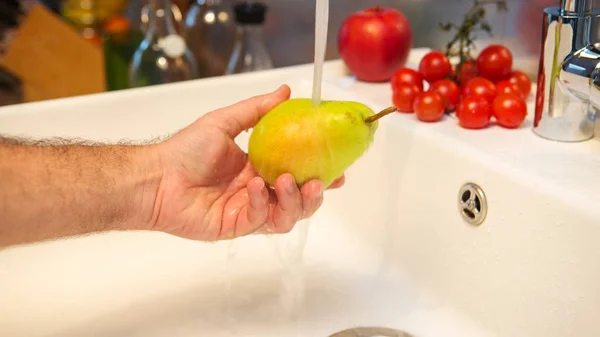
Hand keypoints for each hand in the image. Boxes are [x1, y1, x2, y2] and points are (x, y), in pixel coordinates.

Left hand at [147, 85, 344, 240]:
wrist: (156, 177)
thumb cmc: (186, 150)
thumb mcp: (225, 121)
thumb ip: (258, 110)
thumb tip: (286, 90)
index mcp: (260, 168)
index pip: (298, 173)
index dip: (320, 173)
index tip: (338, 168)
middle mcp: (259, 191)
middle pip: (299, 200)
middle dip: (315, 193)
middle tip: (321, 181)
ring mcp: (249, 211)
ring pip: (287, 216)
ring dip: (295, 201)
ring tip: (288, 181)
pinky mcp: (237, 226)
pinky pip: (261, 220)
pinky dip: (263, 203)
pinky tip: (256, 187)